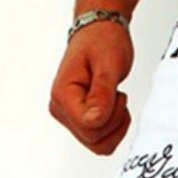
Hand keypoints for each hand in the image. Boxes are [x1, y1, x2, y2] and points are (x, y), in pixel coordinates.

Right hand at [49, 21, 133, 153]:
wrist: (100, 32)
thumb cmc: (103, 41)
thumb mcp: (108, 64)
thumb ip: (102, 94)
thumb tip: (94, 120)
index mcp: (62, 95)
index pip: (89, 127)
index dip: (110, 116)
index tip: (116, 93)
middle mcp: (60, 109)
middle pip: (94, 139)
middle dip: (115, 120)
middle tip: (117, 94)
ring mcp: (68, 117)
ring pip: (98, 145)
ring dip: (116, 127)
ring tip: (115, 99)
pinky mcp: (78, 121)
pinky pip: (100, 142)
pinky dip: (114, 130)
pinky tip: (114, 108)